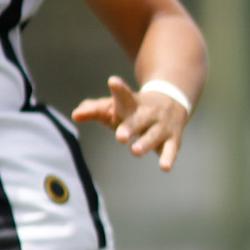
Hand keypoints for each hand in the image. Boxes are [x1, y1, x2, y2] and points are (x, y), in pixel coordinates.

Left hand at [72, 75, 188, 167]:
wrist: (174, 102)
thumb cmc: (136, 109)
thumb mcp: (117, 106)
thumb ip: (95, 110)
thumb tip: (75, 115)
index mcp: (132, 104)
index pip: (124, 95)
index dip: (119, 89)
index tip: (113, 82)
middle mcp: (148, 113)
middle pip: (138, 119)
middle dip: (130, 127)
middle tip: (120, 136)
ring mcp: (162, 126)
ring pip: (154, 135)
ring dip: (145, 143)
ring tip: (134, 151)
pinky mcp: (173, 139)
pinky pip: (171, 149)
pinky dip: (168, 158)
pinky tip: (164, 167)